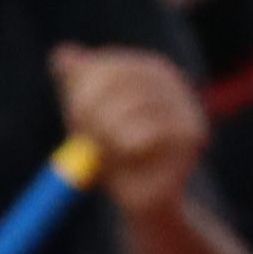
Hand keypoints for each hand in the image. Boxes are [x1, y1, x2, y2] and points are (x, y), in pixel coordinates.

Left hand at [51, 44, 208, 219]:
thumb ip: (76, 86)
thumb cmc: (117, 155)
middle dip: (91, 110)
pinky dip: (128, 151)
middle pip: (119, 80)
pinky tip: (133, 161)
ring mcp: (185, 105)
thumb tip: (60, 53)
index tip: (73, 115)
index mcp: (147, 70)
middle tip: (83, 137)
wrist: (144, 200)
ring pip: (130, 107)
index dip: (83, 90)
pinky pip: (145, 135)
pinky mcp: (192, 134)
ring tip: (109, 154)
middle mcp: (171, 81)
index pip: (108, 67)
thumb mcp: (88, 118)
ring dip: (108, 134)